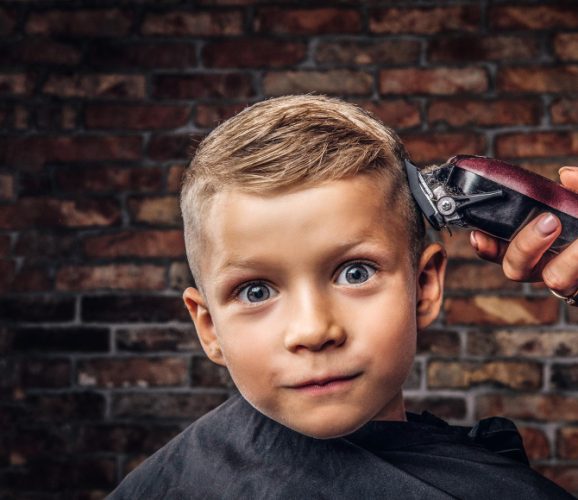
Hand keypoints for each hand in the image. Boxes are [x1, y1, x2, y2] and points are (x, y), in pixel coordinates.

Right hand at [470, 166, 577, 302]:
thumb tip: (564, 175)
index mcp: (540, 245)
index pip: (501, 250)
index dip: (487, 245)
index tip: (482, 232)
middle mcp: (551, 266)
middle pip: (516, 269)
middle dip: (526, 245)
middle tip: (550, 222)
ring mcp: (572, 282)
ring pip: (554, 281)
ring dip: (570, 258)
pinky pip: (577, 291)